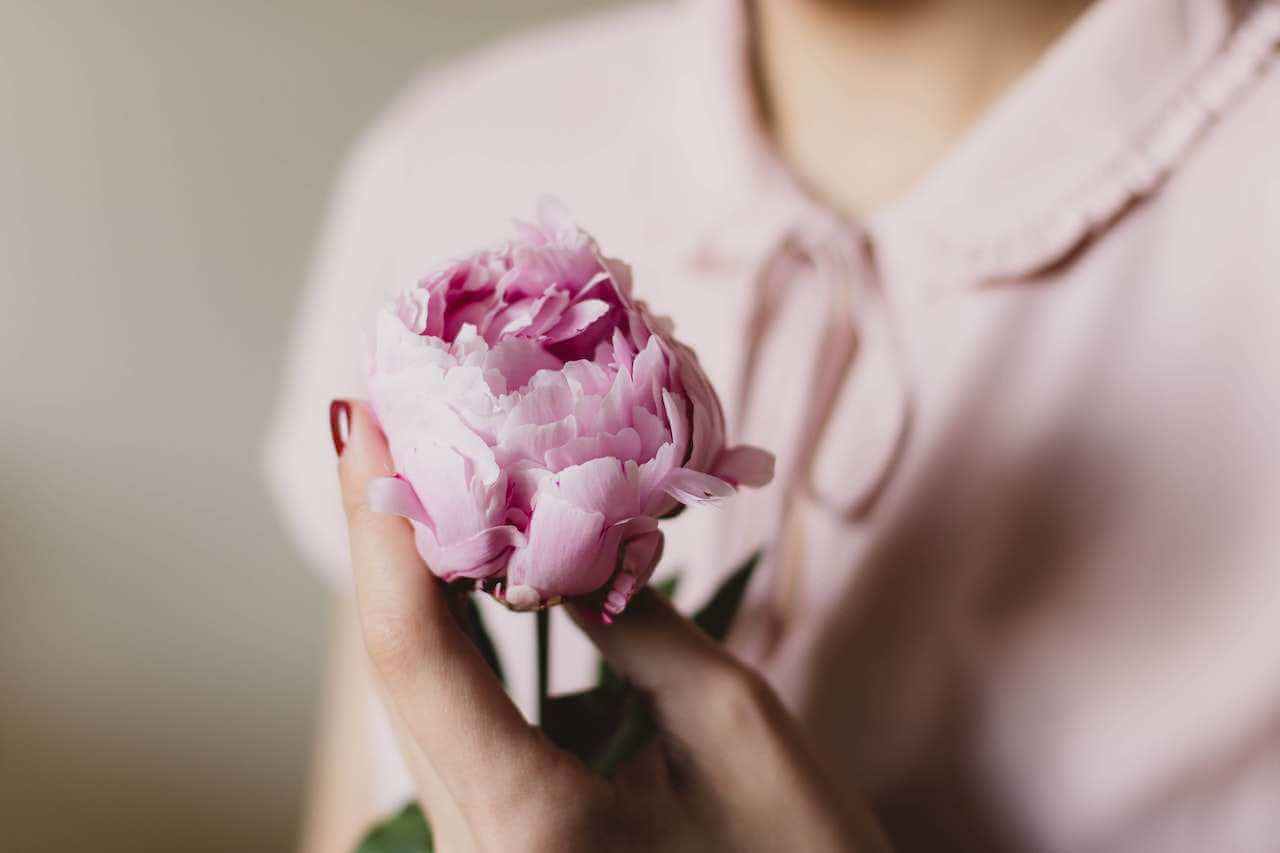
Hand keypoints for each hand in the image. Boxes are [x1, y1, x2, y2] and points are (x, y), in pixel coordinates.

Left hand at [335, 401, 890, 851]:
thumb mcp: (732, 727)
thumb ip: (635, 624)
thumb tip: (568, 529)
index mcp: (527, 825)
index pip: (418, 651)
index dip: (385, 523)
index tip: (368, 416)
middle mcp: (474, 846)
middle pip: (399, 666)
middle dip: (386, 532)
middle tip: (385, 415)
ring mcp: (478, 849)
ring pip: (417, 693)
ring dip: (411, 574)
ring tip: (415, 464)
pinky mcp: (499, 842)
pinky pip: (453, 722)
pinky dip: (449, 630)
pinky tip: (455, 562)